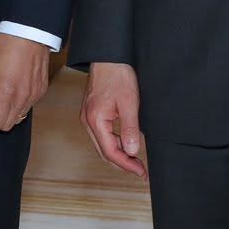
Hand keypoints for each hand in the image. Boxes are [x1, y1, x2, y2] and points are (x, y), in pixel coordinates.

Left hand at [0, 33, 50, 130]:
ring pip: (18, 118)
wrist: (29, 32)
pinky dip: (18, 104)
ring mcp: (34, 95)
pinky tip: (14, 87)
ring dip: (6, 111)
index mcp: (6, 93)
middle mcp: (22, 98)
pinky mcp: (41, 90)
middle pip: (6, 125)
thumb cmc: (4, 47)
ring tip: (1, 92)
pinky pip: (27, 107)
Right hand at [80, 62, 145, 178]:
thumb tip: (133, 151)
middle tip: (140, 170)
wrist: (108, 57)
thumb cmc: (117, 74)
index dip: (126, 165)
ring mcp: (88, 117)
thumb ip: (130, 128)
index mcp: (95, 120)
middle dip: (123, 163)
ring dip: (119, 154)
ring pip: (102, 145)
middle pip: (104, 152)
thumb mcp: (129, 102)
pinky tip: (126, 143)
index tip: (141, 171)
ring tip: (136, 160)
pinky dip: (114, 143)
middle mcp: (88, 121)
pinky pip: (102, 135)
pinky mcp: (92, 113)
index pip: (110, 152)